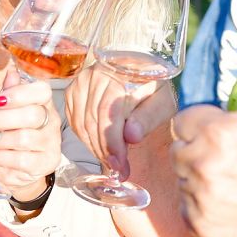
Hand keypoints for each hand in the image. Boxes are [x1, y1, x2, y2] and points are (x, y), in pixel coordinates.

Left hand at [0, 69, 61, 200]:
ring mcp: (51, 144)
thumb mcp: (9, 112)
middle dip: (0, 119)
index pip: (42, 91)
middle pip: (31, 115)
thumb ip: (10, 92)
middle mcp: (52, 122)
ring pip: (23, 138)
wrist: (22, 169)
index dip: (19, 94)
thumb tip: (11, 71)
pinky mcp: (45, 163)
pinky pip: (20, 159)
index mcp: (44, 104)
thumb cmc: (13, 135)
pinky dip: (1, 157)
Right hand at [64, 65, 176, 179]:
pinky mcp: (74, 89)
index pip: (109, 114)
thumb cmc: (154, 86)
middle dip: (104, 150)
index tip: (120, 165)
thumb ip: (148, 118)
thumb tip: (131, 136)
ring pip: (81, 122)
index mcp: (121, 75)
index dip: (113, 144)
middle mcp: (98, 74)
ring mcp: (83, 80)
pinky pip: (74, 120)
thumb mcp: (163, 101)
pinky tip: (98, 146)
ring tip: (110, 161)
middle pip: (92, 120)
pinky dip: (85, 137)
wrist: (142, 68)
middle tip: (116, 168)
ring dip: (94, 146)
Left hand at [171, 16, 236, 236]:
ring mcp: (199, 199)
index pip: (184, 120)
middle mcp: (202, 165)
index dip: (208, 125)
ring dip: (200, 177)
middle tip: (236, 159)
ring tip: (236, 181)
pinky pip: (186, 207)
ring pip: (181, 177)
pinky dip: (202, 206)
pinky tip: (232, 203)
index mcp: (216, 131)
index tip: (233, 136)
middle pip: (180, 148)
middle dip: (201, 149)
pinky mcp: (199, 226)